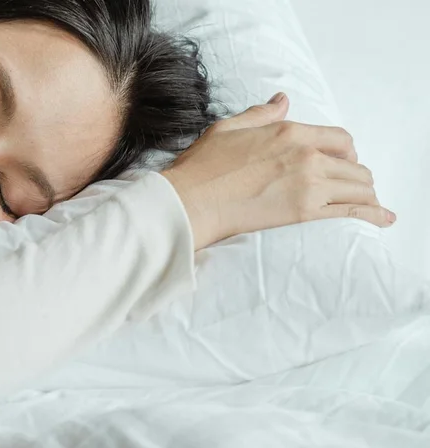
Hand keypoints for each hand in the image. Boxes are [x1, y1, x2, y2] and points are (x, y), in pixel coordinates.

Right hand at [163, 92, 394, 248]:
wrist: (191, 202)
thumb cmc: (201, 168)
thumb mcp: (228, 128)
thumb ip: (260, 115)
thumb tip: (281, 101)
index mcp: (289, 131)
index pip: (340, 139)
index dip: (347, 151)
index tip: (343, 161)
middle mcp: (306, 154)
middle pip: (354, 164)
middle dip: (356, 175)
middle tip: (350, 187)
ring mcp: (309, 183)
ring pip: (359, 187)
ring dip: (365, 195)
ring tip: (366, 204)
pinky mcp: (305, 212)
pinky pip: (352, 211)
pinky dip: (372, 214)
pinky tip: (383, 219)